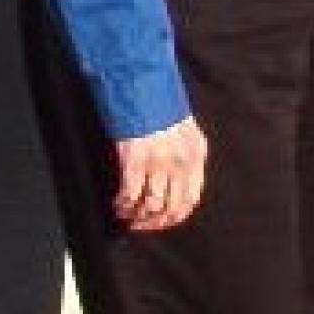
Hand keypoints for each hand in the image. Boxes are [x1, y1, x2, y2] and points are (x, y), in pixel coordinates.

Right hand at [112, 115, 208, 231]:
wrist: (145, 89)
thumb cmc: (163, 110)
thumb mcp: (187, 133)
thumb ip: (188, 161)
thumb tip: (180, 190)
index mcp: (195, 156)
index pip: (190, 200)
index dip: (175, 217)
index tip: (162, 222)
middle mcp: (180, 162)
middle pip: (171, 208)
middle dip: (154, 222)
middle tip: (141, 224)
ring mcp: (158, 162)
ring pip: (150, 206)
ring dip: (137, 216)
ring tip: (128, 214)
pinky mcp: (135, 160)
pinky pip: (131, 195)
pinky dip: (123, 205)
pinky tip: (118, 204)